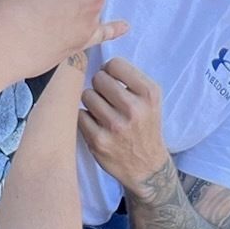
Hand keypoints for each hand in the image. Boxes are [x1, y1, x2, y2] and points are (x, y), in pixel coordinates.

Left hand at [78, 58, 166, 197]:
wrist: (147, 167)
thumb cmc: (145, 126)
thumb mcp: (150, 99)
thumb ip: (129, 78)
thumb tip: (96, 61)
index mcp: (148, 94)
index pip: (115, 64)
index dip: (109, 70)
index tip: (111, 80)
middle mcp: (133, 109)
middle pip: (98, 78)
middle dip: (99, 86)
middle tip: (106, 98)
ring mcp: (115, 126)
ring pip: (86, 95)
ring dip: (91, 102)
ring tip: (102, 112)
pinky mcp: (98, 141)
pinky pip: (79, 115)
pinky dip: (85, 118)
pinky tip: (96, 125)